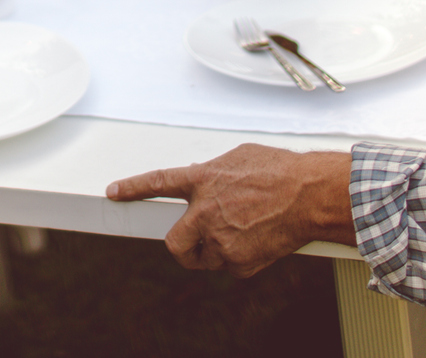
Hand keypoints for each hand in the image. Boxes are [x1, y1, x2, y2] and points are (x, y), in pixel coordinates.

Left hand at [106, 145, 355, 275]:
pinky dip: (240, 258)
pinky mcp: (240, 263)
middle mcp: (206, 213)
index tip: (114, 192)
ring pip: (204, 258)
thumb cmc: (281, 171)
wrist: (310, 195)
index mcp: (203, 181)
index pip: (158, 183)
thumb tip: (203, 179)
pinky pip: (230, 267)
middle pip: (174, 242)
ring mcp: (222, 241)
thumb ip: (213, 173)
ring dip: (216, 250)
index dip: (133, 188)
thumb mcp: (238, 159)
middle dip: (181, 244)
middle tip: (195, 240)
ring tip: (243, 233)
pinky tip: (258, 240)